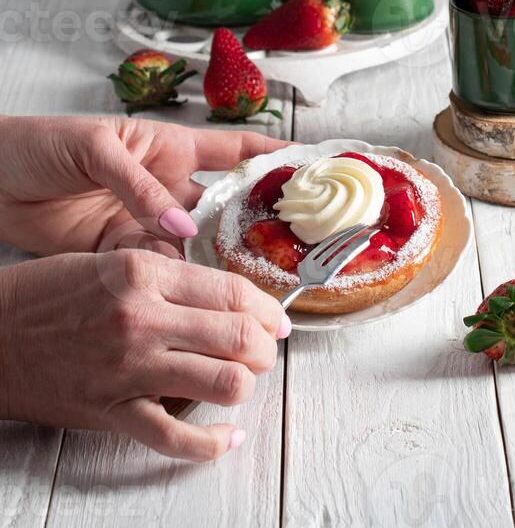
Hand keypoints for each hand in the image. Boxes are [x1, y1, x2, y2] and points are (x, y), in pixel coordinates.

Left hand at [0, 115, 286, 255]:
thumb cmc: (42, 143)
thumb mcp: (95, 150)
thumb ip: (138, 186)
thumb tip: (181, 227)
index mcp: (167, 146)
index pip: (234, 149)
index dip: (274, 156)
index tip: (314, 165)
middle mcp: (165, 184)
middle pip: (222, 205)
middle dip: (254, 224)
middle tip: (288, 247)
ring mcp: (143, 219)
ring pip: (193, 243)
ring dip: (213, 260)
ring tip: (246, 281)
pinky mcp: (118, 250)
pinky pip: (155, 266)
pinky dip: (171, 279)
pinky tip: (189, 291)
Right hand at [0, 249, 290, 460]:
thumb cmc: (47, 294)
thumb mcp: (111, 261)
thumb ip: (168, 277)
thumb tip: (224, 298)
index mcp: (143, 272)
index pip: (230, 289)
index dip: (266, 307)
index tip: (276, 317)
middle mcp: (142, 317)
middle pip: (237, 335)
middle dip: (266, 345)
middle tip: (268, 348)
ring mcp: (128, 367)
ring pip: (222, 382)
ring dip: (247, 384)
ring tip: (244, 380)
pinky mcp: (112, 410)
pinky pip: (175, 436)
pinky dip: (211, 443)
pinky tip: (225, 437)